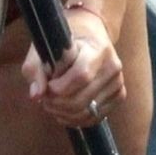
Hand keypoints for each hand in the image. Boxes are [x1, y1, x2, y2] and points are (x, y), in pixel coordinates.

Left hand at [23, 8, 125, 129]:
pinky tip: (64, 111)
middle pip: (83, 98)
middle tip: (45, 99)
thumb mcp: (43, 46)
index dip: (60, 87)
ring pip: (89, 111)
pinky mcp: (119, 95)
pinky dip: (77, 119)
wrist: (90, 35)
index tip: (47, 87)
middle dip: (58, 104)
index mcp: (97, 48)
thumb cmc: (63, 41)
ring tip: (52, 104)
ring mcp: (118, 82)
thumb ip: (35, 69)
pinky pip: (96, 116)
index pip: (81, 75)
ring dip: (64, 113)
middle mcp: (112, 65)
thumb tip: (36, 95)